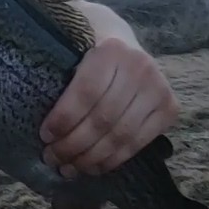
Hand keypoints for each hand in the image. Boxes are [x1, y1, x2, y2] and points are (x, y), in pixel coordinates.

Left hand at [40, 37, 178, 177]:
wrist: (121, 40)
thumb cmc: (86, 48)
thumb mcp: (71, 49)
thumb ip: (58, 74)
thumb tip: (39, 118)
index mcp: (112, 48)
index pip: (86, 92)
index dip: (64, 119)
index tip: (44, 135)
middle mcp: (140, 66)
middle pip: (102, 119)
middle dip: (73, 145)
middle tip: (52, 158)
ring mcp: (158, 88)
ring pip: (120, 135)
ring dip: (91, 158)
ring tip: (68, 168)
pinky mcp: (169, 108)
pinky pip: (137, 143)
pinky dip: (113, 160)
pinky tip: (94, 167)